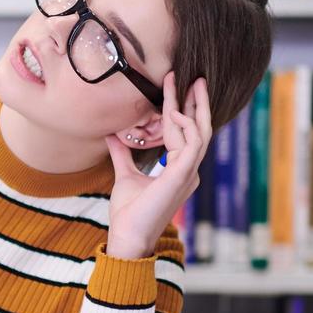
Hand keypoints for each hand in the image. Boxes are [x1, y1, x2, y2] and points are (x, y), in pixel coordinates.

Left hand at [102, 72, 211, 258]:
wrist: (127, 236)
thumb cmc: (128, 213)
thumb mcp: (125, 176)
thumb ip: (123, 155)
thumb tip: (112, 134)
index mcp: (178, 170)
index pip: (183, 133)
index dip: (180, 108)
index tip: (174, 85)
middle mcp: (188, 170)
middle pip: (199, 129)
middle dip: (197, 102)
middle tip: (195, 76)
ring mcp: (188, 173)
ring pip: (200, 132)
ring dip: (194, 107)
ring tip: (187, 83)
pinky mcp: (182, 176)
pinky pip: (192, 145)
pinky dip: (186, 127)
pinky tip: (175, 112)